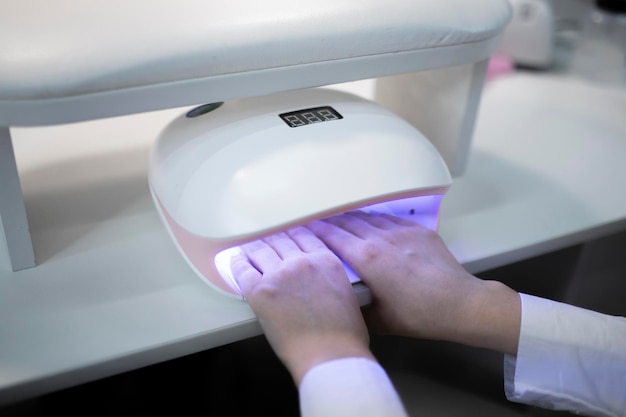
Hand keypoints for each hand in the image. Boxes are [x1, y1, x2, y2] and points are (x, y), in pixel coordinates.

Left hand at [232, 226, 374, 383]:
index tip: (286, 233)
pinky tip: (236, 261)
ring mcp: (279, 275)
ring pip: (261, 251)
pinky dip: (237, 264)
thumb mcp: (348, 293)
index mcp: (325, 260)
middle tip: (265, 239)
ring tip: (247, 247)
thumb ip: (331, 278)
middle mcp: (302, 262)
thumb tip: (323, 282)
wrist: (330, 355)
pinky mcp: (260, 292)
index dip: (292, 233)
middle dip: (272, 239)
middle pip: (281, 240)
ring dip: (253, 248)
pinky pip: (243, 270)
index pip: (304, 236)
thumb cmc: (344, 335)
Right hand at [307, 211, 520, 354]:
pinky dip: (375, 219)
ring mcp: (402, 232)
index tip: (303, 227)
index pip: (332, 236)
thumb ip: (356, 307)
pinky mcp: (419, 231)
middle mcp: (382, 239)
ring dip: (351, 217)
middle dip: (329, 220)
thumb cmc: (420, 315)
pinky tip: (371, 221)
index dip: (315, 229)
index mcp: (367, 259)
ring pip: (368, 217)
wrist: (460, 304)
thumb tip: (343, 303)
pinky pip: (390, 218)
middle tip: (316, 219)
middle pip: (347, 222)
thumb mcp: (379, 320)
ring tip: (339, 217)